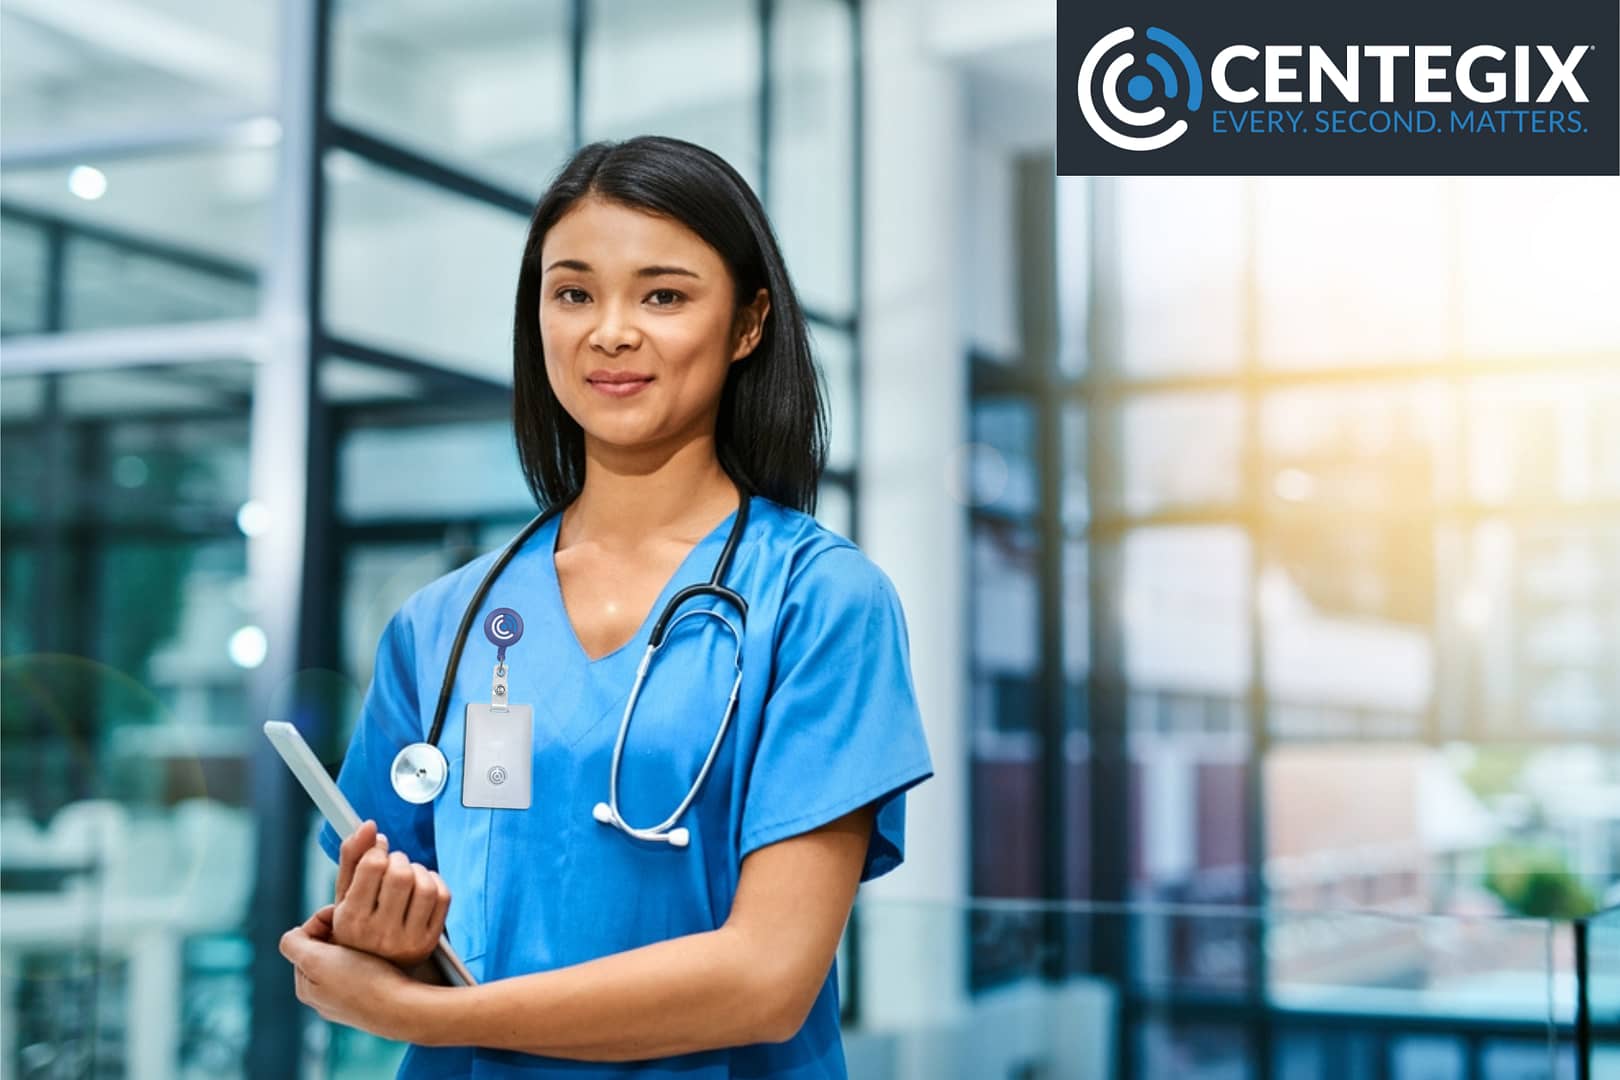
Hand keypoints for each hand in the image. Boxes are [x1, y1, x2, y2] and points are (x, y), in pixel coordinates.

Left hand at [280, 904, 414, 1037]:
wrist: (403, 1007)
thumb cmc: (362, 980)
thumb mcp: (317, 960)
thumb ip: (295, 945)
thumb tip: (292, 935)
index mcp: (306, 987)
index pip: (303, 940)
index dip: (320, 922)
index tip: (341, 913)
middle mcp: (323, 996)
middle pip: (323, 948)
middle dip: (337, 933)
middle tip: (358, 924)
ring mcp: (348, 999)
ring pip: (344, 957)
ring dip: (354, 943)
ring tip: (370, 937)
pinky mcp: (371, 999)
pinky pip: (363, 968)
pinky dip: (369, 955)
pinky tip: (381, 953)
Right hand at [333, 819, 450, 967]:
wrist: (374, 971)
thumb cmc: (357, 926)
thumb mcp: (344, 895)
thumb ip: (352, 857)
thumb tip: (368, 825)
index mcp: (350, 920)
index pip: (374, 865)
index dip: (378, 851)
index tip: (377, 853)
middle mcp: (379, 934)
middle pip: (402, 873)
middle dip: (399, 860)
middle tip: (392, 866)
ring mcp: (407, 941)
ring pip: (425, 884)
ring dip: (417, 871)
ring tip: (406, 878)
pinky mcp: (429, 942)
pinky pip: (443, 896)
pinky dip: (434, 882)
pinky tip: (420, 888)